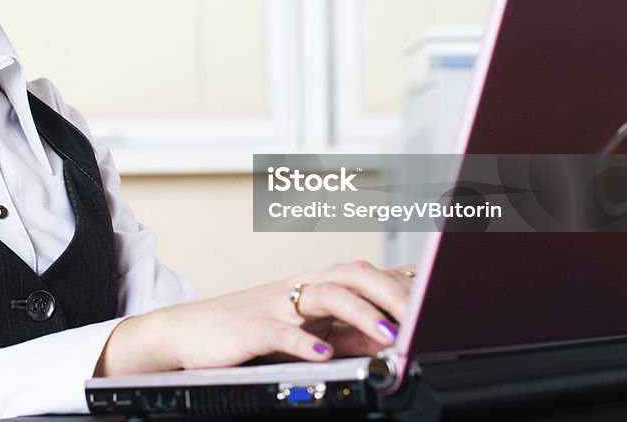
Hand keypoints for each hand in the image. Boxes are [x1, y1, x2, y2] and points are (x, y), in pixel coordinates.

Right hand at [96, 261, 413, 374]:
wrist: (187, 332)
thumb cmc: (247, 330)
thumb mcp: (304, 329)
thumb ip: (345, 331)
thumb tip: (394, 337)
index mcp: (314, 286)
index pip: (367, 273)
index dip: (404, 281)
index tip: (440, 291)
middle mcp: (299, 288)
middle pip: (352, 272)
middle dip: (392, 291)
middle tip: (424, 317)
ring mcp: (275, 304)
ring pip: (324, 293)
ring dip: (361, 313)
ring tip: (389, 336)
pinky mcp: (250, 327)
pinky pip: (279, 329)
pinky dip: (303, 340)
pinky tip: (322, 353)